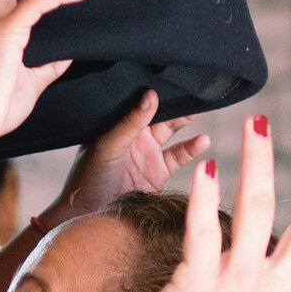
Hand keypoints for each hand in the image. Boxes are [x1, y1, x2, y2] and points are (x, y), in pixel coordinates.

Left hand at [44, 89, 211, 225]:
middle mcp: (133, 135)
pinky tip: (203, 141)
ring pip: (172, 130)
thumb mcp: (108, 146)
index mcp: (117, 124)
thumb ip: (130, 122)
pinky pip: (180, 156)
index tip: (172, 74)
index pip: (139, 100)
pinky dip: (193, 148)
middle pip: (159, 111)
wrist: (90, 217)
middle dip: (175, 99)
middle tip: (192, 86)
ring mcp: (147, 153)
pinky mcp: (159, 172)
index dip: (155, 87)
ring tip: (200, 108)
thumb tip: (152, 95)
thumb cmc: (88, 180)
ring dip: (186, 120)